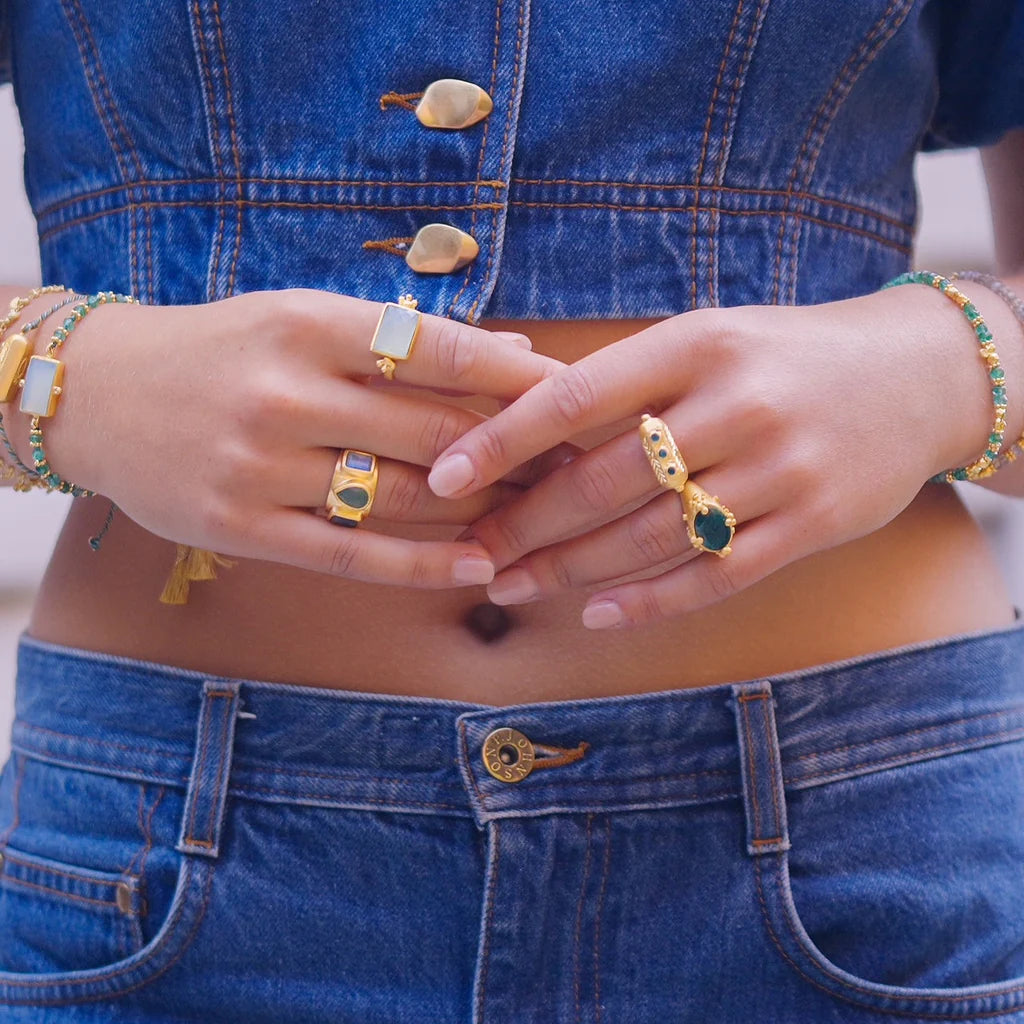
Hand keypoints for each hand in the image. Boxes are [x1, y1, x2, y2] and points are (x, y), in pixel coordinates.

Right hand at [14, 289, 564, 587]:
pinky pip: (351, 554)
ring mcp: (259, 466)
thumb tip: (517, 355)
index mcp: (306, 322)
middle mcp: (284, 392)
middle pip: (431, 430)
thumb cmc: (222, 349)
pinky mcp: (240, 528)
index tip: (576, 398)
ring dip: (480, 509)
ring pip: (400, 495)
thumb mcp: (303, 317)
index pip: (438, 350)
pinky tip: (476, 567)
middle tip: (574, 464)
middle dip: (514, 451)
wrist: (98, 395)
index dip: (517, 379)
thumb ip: (405, 338)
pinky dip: (422, 564)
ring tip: (538, 515)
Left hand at [425, 288, 1006, 625]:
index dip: (502, 441)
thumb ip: (627, 378)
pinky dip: (650, 600)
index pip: (577, 396)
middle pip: (607, 479)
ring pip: (653, 536)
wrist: (918, 376)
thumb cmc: (783, 356)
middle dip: (525, 524)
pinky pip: (717, 574)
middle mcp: (738, 403)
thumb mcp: (709, 337)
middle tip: (471, 554)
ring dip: (571, 570)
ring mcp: (782, 467)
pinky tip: (597, 612)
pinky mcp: (815, 523)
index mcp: (697, 343)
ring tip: (511, 586)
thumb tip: (517, 422)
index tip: (442, 477)